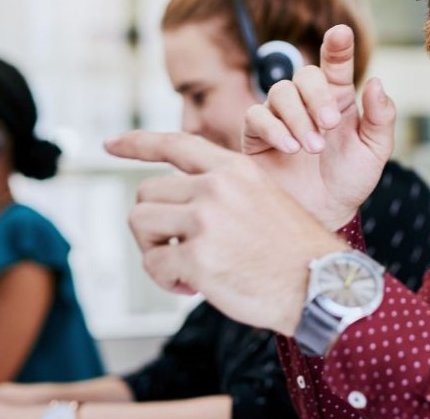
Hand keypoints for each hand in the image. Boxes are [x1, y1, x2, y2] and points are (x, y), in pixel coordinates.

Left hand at [107, 132, 346, 335]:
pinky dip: (165, 280)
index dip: (136, 143)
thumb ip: (222, 191)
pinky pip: (154, 265)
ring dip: (153, 250)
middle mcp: (216, 187)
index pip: (174, 143)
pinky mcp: (198, 258)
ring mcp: (205, 221)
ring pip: (140, 223)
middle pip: (146, 193)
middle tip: (176, 248)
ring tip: (183, 267)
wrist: (320, 286)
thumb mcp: (263, 198)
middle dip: (152, 225)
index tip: (109, 144)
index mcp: (234, 169)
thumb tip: (172, 205)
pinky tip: (193, 286)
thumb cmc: (292, 251)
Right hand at [243, 24, 396, 229]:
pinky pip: (257, 117)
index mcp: (338, 99)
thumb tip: (376, 82)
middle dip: (318, 96)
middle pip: (305, 74)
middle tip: (330, 125)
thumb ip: (381, 118)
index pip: (336, 63)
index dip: (338, 45)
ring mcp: (280, 116)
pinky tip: (291, 149)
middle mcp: (307, 102)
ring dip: (298, 117)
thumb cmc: (349, 181)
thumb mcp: (375, 151)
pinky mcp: (257, 135)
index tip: (341, 33)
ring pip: (280, 92)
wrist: (324, 214)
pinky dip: (275, 129)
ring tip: (313, 148)